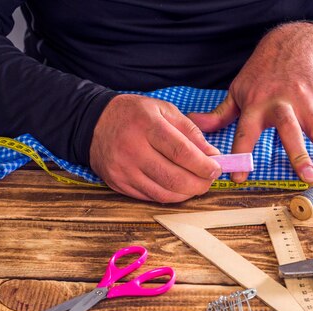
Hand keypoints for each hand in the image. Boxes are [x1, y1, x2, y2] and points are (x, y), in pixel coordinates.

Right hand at [90, 94, 221, 202]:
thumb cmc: (134, 115)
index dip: (203, 165)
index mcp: (148, 125)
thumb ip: (190, 131)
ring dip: (186, 193)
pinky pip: (150, 197)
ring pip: (163, 193)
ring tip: (196, 185)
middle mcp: (133, 149)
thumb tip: (212, 154)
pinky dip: (169, 196)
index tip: (216, 169)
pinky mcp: (118, 183)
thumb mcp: (164, 110)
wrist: (95, 123)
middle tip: (209, 180)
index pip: (181, 152)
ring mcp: (124, 169)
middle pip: (173, 177)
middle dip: (198, 184)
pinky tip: (178, 188)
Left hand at [188, 22, 312, 182]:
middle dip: (299, 155)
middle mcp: (282, 104)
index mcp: (256, 105)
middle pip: (291, 131)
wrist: (290, 45)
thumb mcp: (237, 91)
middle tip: (308, 177)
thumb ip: (219, 115)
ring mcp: (306, 101)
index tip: (239, 178)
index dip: (242, 154)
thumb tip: (193, 126)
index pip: (246, 132)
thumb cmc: (260, 75)